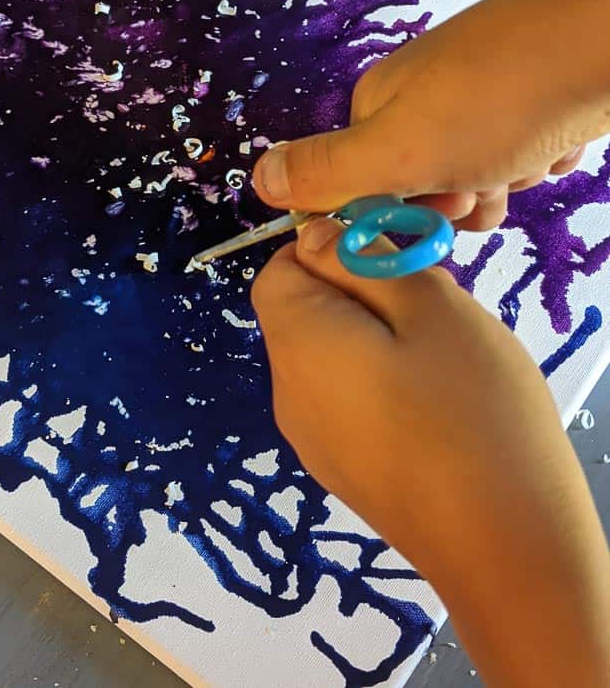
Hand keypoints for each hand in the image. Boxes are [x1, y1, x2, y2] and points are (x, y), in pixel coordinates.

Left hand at [252, 218, 609, 686]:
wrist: (504, 548)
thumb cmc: (471, 410)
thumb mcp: (430, 307)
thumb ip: (366, 262)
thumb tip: (316, 237)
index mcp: (298, 343)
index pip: (281, 269)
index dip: (331, 249)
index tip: (394, 258)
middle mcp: (289, 393)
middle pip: (305, 312)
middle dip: (363, 293)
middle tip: (433, 308)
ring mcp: (313, 440)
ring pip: (331, 355)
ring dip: (378, 337)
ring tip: (442, 358)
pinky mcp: (343, 470)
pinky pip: (348, 400)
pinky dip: (381, 383)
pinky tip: (436, 405)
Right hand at [253, 0, 609, 230]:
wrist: (604, 41)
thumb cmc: (499, 101)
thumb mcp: (399, 149)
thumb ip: (327, 171)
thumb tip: (258, 179)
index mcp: (377, 105)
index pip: (362, 188)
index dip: (399, 213)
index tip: (436, 204)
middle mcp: (420, 93)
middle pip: (422, 183)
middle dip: (456, 199)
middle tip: (485, 184)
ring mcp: (475, 88)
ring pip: (474, 172)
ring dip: (500, 183)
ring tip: (527, 159)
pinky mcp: (526, 91)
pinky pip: (517, 148)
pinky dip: (535, 156)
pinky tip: (552, 142)